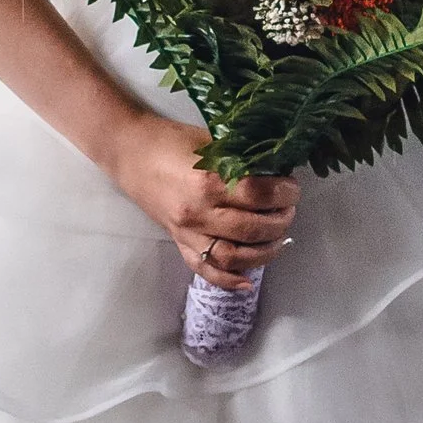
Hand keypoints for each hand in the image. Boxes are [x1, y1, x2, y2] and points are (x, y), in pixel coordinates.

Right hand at [109, 113, 299, 284]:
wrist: (130, 153)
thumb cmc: (172, 141)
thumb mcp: (212, 142)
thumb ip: (242, 159)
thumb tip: (278, 172)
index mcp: (207, 180)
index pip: (257, 194)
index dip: (283, 193)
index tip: (292, 188)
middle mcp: (198, 212)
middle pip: (251, 229)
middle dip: (280, 222)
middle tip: (289, 210)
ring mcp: (187, 231)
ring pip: (233, 256)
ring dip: (264, 252)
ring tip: (279, 239)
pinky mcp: (178, 241)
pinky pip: (204, 268)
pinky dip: (228, 279)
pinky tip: (248, 281)